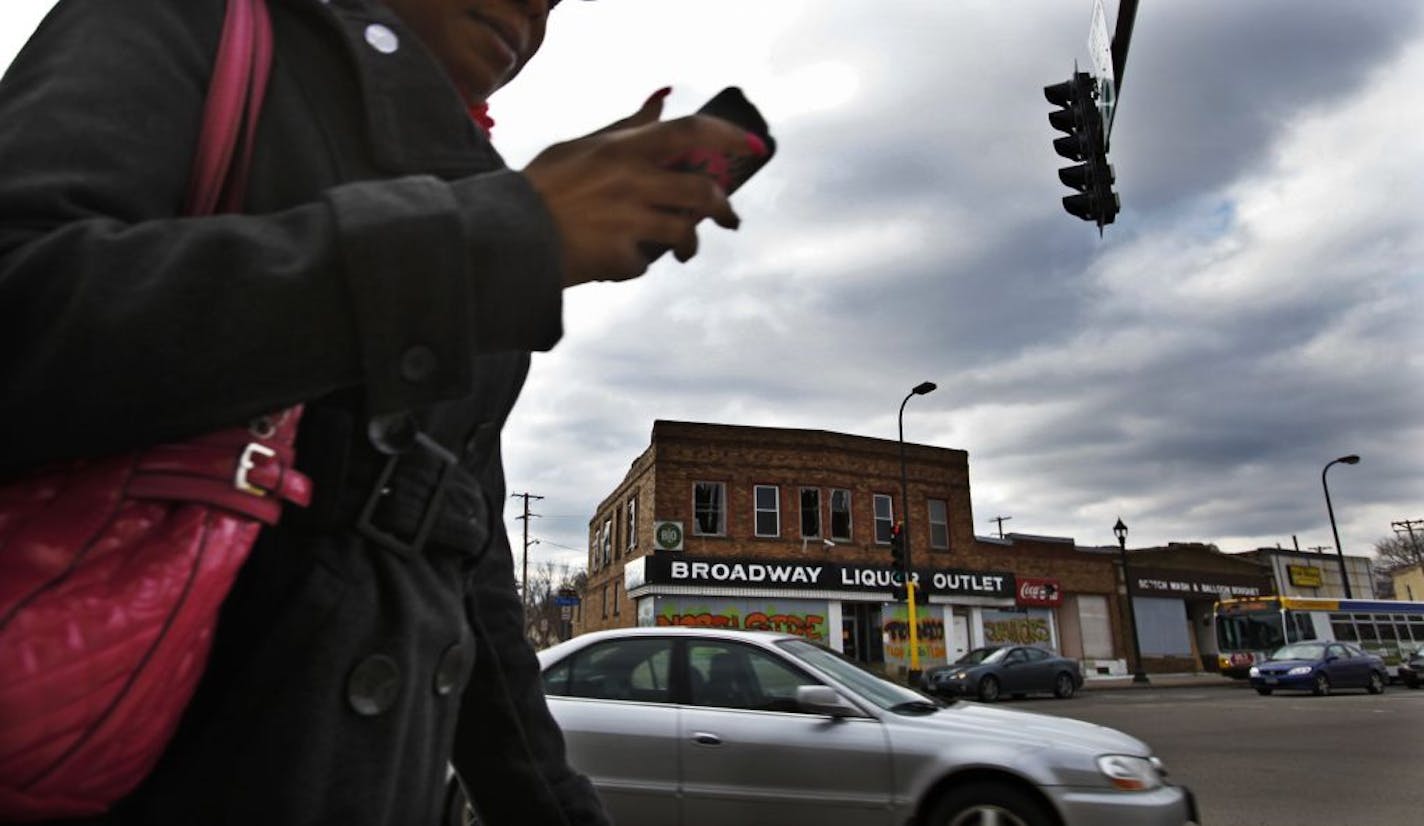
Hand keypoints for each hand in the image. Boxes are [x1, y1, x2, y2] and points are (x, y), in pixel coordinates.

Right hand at [522, 90, 765, 286]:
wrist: (506, 235)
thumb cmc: (543, 187)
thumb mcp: (580, 146)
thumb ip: (627, 126)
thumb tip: (664, 98)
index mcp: (623, 150)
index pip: (690, 132)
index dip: (728, 137)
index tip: (752, 147)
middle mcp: (631, 182)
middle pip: (702, 193)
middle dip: (723, 208)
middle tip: (729, 218)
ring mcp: (628, 222)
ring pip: (684, 233)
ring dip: (688, 244)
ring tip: (683, 252)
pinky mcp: (619, 258)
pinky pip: (645, 263)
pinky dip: (636, 264)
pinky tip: (619, 261)